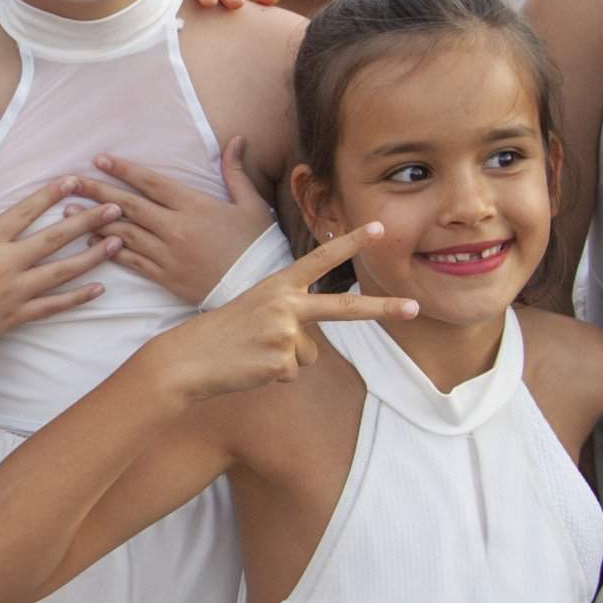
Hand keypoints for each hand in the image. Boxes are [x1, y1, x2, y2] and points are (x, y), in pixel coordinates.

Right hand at [0, 180, 124, 390]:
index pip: (25, 212)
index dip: (50, 194)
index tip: (73, 181)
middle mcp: (7, 263)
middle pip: (55, 238)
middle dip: (87, 220)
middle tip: (115, 208)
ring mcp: (17, 291)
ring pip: (62, 271)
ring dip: (93, 256)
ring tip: (118, 242)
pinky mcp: (19, 315)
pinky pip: (55, 305)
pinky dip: (78, 298)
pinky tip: (99, 289)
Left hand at [83, 137, 275, 304]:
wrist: (258, 288)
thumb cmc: (256, 244)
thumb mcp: (251, 204)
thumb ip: (235, 172)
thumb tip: (236, 140)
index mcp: (194, 206)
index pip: (151, 183)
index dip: (123, 170)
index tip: (99, 159)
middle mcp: (176, 228)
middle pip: (129, 206)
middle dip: (96, 191)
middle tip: (69, 182)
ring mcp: (168, 254)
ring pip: (124, 233)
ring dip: (93, 220)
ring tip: (67, 210)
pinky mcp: (165, 277)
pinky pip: (132, 261)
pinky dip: (109, 250)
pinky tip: (89, 242)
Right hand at [144, 225, 417, 399]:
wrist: (187, 358)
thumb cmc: (221, 333)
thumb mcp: (256, 309)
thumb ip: (289, 315)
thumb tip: (311, 346)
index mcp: (278, 285)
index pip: (319, 258)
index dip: (350, 242)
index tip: (377, 227)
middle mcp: (286, 305)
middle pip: (344, 308)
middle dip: (383, 308)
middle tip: (415, 307)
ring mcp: (286, 334)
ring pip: (310, 354)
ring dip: (286, 359)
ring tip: (254, 352)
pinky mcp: (282, 362)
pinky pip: (294, 372)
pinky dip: (274, 375)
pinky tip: (251, 367)